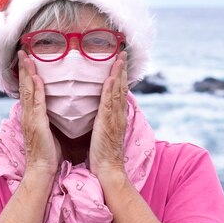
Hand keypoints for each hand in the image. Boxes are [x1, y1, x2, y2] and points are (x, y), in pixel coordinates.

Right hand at [18, 50, 61, 177]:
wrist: (42, 170)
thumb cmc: (48, 152)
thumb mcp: (48, 130)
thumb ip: (48, 117)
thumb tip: (55, 107)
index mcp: (31, 115)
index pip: (28, 90)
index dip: (27, 74)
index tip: (27, 59)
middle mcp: (28, 114)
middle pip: (24, 86)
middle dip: (23, 68)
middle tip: (22, 51)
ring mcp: (30, 118)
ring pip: (27, 91)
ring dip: (26, 73)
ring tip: (26, 57)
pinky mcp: (36, 124)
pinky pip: (36, 103)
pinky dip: (35, 89)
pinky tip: (35, 78)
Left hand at [90, 51, 127, 181]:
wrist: (107, 170)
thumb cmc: (103, 154)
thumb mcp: (104, 132)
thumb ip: (104, 119)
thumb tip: (100, 110)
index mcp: (117, 116)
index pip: (120, 91)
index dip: (121, 75)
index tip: (120, 61)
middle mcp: (119, 114)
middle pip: (122, 87)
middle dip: (122, 69)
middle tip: (123, 53)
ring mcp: (115, 119)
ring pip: (118, 92)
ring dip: (119, 74)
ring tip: (119, 58)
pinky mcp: (107, 124)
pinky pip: (109, 104)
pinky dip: (111, 90)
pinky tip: (110, 79)